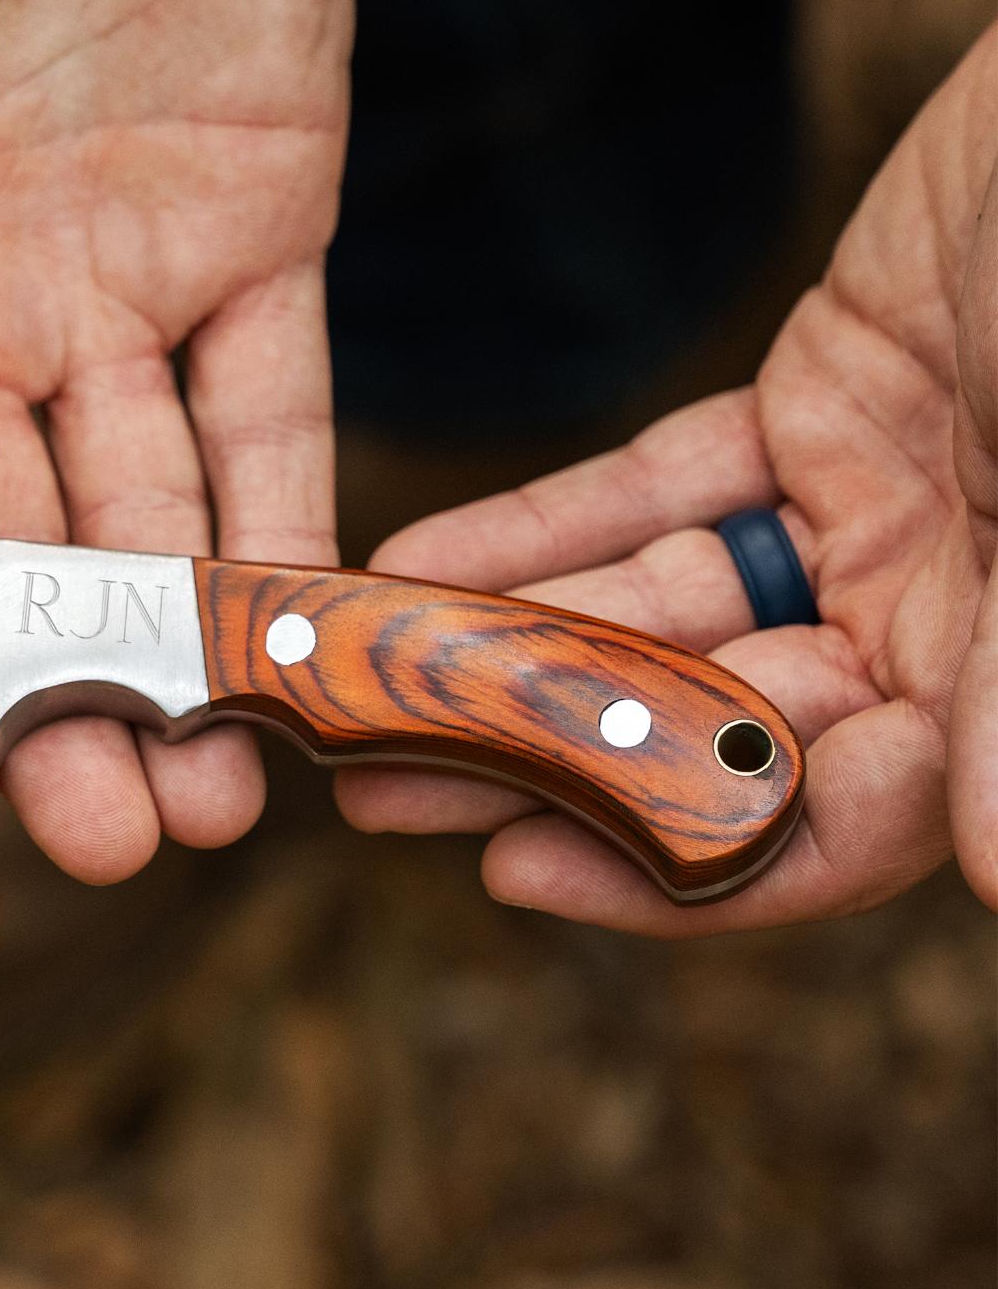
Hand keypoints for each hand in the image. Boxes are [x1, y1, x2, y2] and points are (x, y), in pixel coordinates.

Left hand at [336, 25, 997, 929]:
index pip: (832, 820)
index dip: (681, 867)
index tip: (517, 876)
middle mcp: (933, 615)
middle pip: (705, 724)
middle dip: (537, 759)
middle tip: (372, 787)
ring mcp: (867, 516)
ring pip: (655, 609)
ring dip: (506, 644)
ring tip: (355, 674)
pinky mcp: (807, 413)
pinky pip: (650, 490)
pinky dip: (541, 527)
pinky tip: (415, 563)